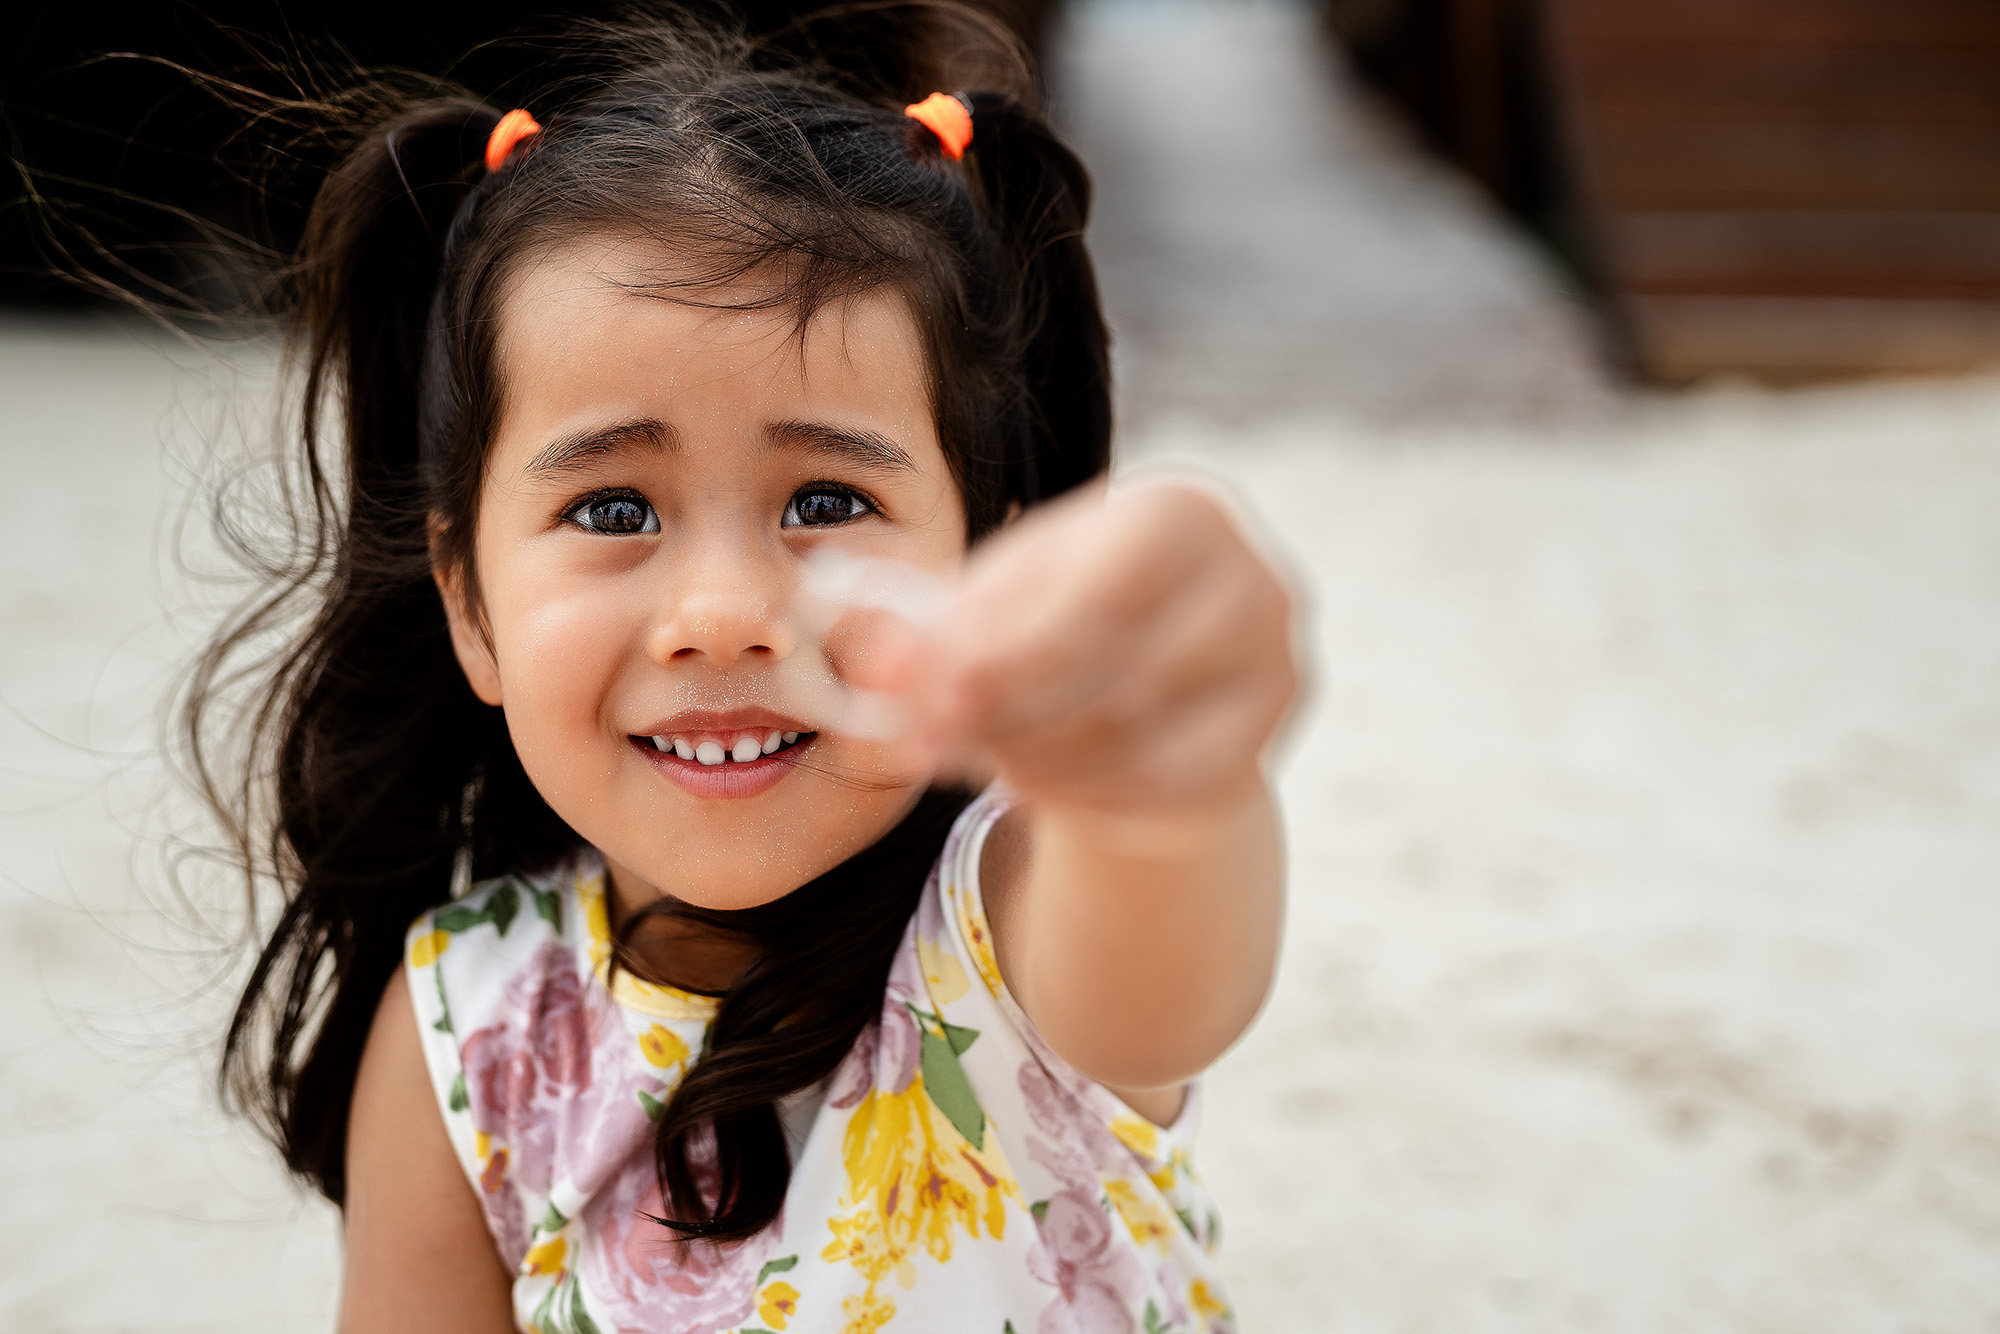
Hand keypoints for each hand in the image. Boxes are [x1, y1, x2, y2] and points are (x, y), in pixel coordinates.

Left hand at [890, 479, 1297, 832]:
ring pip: (1135, 735)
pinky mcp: (1257, 751)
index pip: (1099, 587)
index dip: (1006, 643)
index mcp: (1183, 514)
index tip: (921, 688)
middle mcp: (1251, 587)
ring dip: (1030, 754)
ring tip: (961, 752)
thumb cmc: (1066, 613)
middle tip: (921, 738)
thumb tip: (870, 657)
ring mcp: (1270, 674)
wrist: (1157, 681)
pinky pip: (1159, 790)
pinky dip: (1080, 794)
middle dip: (1004, 706)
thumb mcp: (997, 598)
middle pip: (1119, 665)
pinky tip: (1023, 783)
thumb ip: (934, 621)